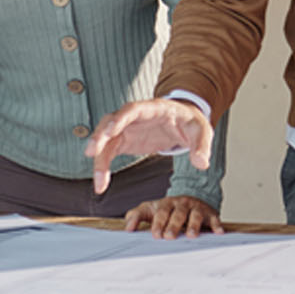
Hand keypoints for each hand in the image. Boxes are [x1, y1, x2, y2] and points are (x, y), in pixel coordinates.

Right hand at [86, 98, 212, 193]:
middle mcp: (135, 116)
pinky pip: (107, 152)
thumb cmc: (190, 122)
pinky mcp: (124, 141)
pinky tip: (101, 184)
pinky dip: (103, 167)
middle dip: (100, 136)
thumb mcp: (202, 131)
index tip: (109, 130)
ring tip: (99, 180)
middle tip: (92, 152)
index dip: (120, 118)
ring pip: (105, 139)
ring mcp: (127, 128)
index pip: (133, 109)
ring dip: (99, 158)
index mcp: (154, 109)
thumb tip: (202, 162)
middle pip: (111, 121)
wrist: (183, 122)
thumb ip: (202, 146)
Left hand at [124, 195, 224, 239]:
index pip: (161, 212)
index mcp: (166, 204)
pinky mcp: (209, 214)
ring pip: (195, 215)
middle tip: (169, 236)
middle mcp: (182, 204)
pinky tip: (218, 232)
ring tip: (191, 235)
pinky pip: (214, 218)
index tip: (155, 234)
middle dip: (173, 225)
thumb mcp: (150, 210)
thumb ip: (136, 216)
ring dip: (193, 225)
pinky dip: (216, 225)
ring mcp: (196, 208)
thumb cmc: (167, 210)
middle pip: (178, 213)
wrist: (190, 199)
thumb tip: (127, 228)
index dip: (158, 223)